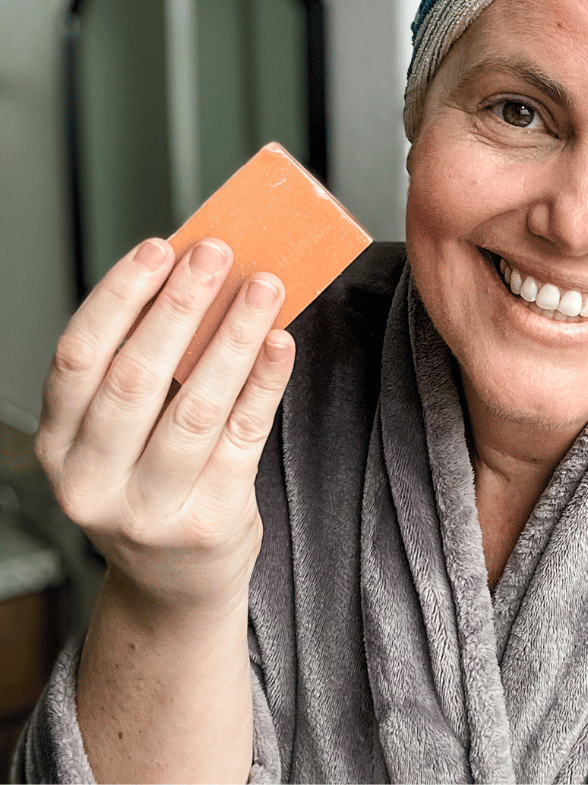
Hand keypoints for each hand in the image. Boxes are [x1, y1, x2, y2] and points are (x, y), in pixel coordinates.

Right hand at [36, 237, 294, 618]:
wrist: (174, 587)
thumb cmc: (153, 487)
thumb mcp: (124, 437)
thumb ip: (149, 371)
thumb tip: (199, 281)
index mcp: (60, 447)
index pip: (78, 357)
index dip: (119, 296)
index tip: (159, 248)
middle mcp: (91, 482)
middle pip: (136, 377)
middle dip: (181, 305)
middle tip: (218, 254)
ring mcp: (149, 510)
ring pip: (197, 405)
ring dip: (234, 335)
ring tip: (264, 287)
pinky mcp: (210, 521)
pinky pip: (245, 435)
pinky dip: (265, 381)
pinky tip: (281, 341)